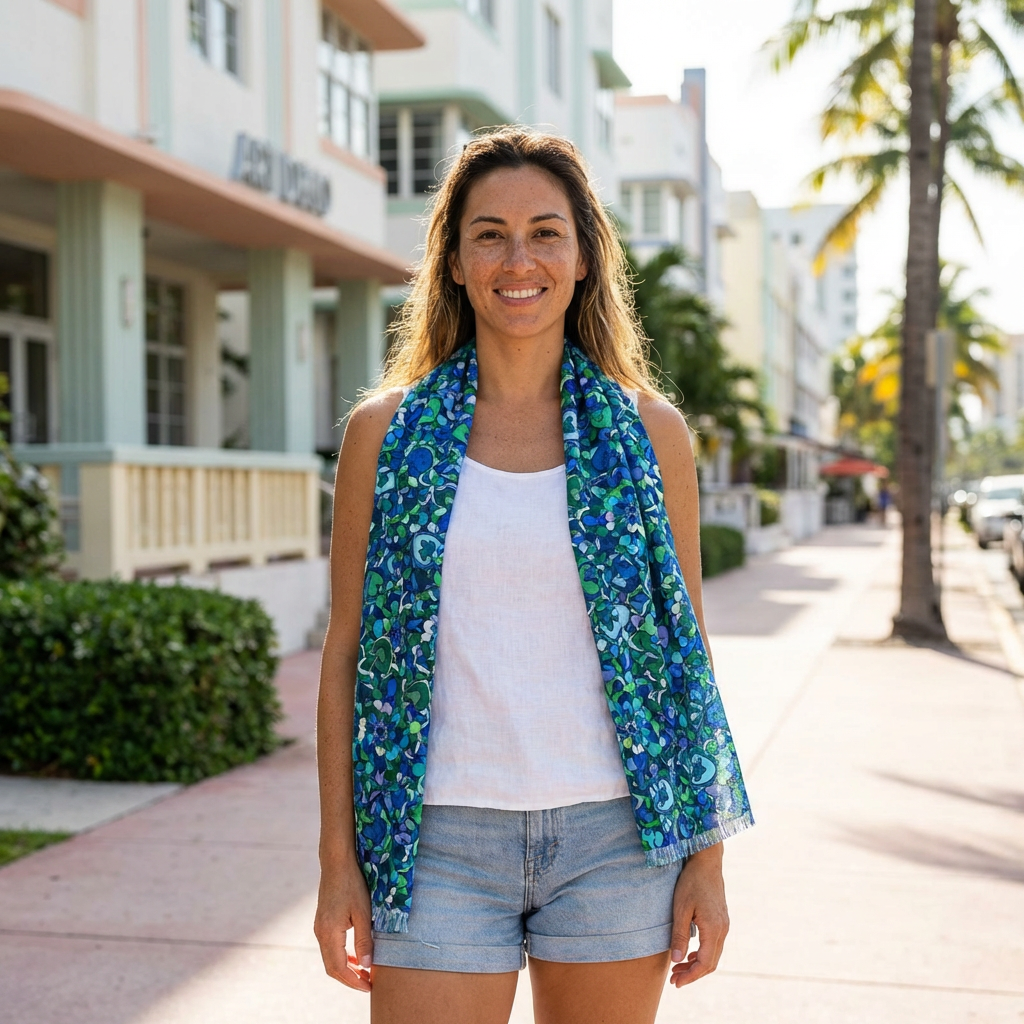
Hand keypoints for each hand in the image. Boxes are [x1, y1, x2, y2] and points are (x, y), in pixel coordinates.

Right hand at [313, 857, 373, 991]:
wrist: (337, 862)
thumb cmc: (353, 884)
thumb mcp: (363, 912)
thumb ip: (363, 940)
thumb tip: (365, 965)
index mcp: (329, 933)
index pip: (338, 968)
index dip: (353, 981)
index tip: (369, 987)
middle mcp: (320, 932)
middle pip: (332, 967)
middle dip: (349, 978)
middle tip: (368, 984)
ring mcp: (319, 927)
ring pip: (330, 957)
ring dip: (346, 967)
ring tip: (364, 973)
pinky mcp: (322, 921)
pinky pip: (330, 946)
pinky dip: (342, 955)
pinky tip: (355, 955)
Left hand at [668, 843, 728, 987]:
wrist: (706, 861)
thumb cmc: (691, 882)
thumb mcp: (680, 908)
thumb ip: (680, 935)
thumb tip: (677, 961)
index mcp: (714, 929)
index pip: (704, 963)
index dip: (690, 976)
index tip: (676, 983)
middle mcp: (723, 929)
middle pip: (711, 963)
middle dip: (693, 974)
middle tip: (674, 979)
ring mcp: (724, 925)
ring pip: (713, 955)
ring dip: (697, 965)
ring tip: (679, 968)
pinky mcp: (721, 920)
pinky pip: (714, 945)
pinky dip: (702, 954)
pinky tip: (690, 953)